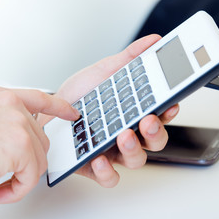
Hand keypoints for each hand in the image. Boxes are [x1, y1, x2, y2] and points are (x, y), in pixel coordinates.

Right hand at [0, 86, 78, 204]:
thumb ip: (4, 122)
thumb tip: (24, 140)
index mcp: (1, 97)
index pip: (40, 98)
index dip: (60, 107)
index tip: (72, 114)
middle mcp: (12, 106)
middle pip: (41, 140)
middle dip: (27, 162)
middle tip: (6, 173)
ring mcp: (18, 124)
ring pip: (40, 159)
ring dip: (22, 178)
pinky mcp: (19, 146)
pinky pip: (32, 176)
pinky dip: (18, 190)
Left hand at [39, 34, 178, 186]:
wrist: (48, 110)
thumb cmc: (79, 95)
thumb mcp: (103, 72)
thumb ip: (129, 58)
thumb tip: (153, 41)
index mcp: (133, 112)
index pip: (160, 115)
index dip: (169, 112)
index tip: (170, 103)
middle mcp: (128, 133)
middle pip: (155, 141)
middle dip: (156, 132)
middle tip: (148, 120)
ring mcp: (113, 151)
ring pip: (137, 160)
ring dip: (135, 149)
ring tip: (123, 135)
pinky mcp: (95, 167)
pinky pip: (110, 178)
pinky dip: (108, 172)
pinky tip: (100, 158)